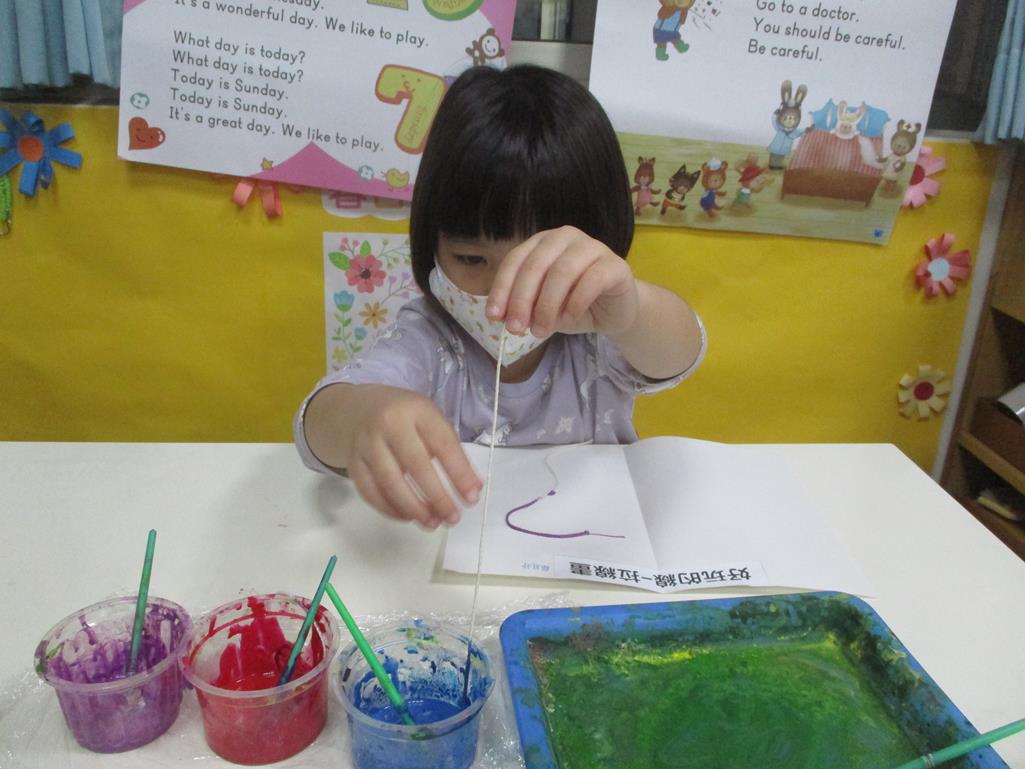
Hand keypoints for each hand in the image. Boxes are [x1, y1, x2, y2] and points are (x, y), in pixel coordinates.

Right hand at [342, 386, 480, 527]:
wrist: (357, 409)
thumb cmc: (404, 417)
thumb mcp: (430, 420)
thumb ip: (451, 450)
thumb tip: (472, 488)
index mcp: (417, 410)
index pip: (443, 444)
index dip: (459, 473)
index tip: (472, 498)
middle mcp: (389, 424)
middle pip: (416, 465)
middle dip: (437, 496)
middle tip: (452, 517)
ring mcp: (367, 444)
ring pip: (390, 482)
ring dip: (414, 508)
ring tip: (432, 522)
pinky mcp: (353, 463)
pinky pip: (370, 491)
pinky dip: (390, 509)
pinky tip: (408, 517)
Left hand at [485, 226, 638, 337]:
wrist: (613, 312)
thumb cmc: (573, 304)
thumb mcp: (541, 308)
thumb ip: (523, 307)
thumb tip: (501, 317)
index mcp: (542, 242)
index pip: (515, 260)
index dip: (502, 289)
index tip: (493, 317)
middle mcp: (565, 238)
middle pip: (535, 265)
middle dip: (522, 300)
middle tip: (516, 328)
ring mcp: (592, 247)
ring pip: (562, 271)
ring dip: (547, 305)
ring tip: (541, 330)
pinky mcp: (615, 265)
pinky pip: (592, 280)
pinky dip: (575, 302)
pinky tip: (569, 318)